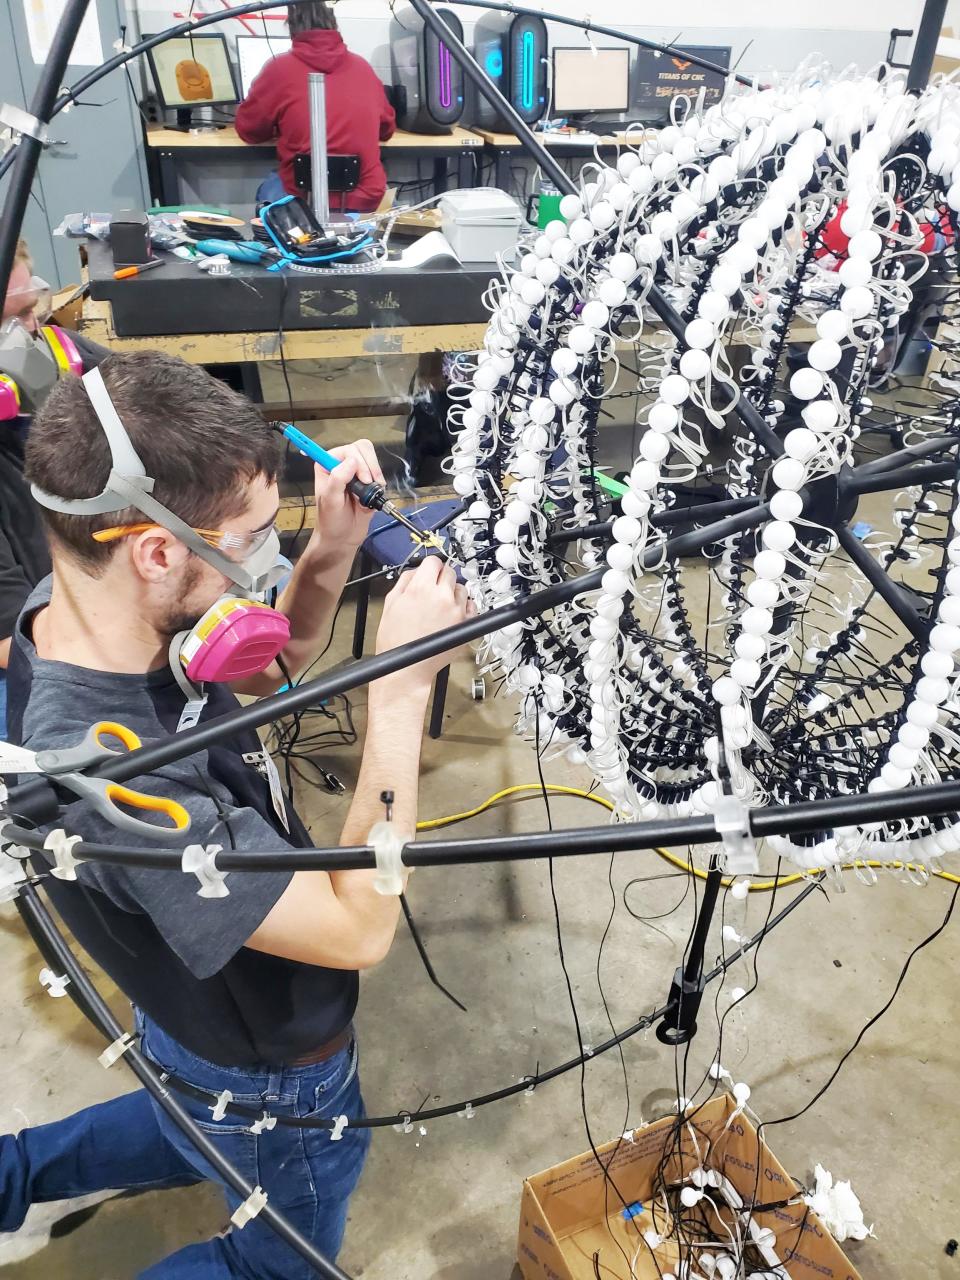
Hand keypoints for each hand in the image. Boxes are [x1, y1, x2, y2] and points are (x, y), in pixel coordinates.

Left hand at [312, 439, 384, 550]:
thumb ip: (338, 478)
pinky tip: (372, 497)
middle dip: (370, 467)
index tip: (363, 480)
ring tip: (370, 493)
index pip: (348, 450)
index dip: (358, 462)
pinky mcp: (367, 483)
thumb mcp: (330, 500)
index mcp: (327, 464)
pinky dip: (379, 484)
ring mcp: (356, 473)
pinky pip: (378, 474)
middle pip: (362, 449)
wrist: (342, 539)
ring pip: (372, 459)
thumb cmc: (331, 521)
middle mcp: (341, 465)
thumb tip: (353, 461)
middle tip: (370, 485)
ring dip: (376, 475)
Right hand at [374, 558, 472, 698]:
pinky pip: (472, 605)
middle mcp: (442, 597)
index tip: (428, 572)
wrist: (407, 667)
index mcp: (421, 588)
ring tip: (440, 605)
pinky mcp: (466, 624)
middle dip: (440, 578)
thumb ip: (405, 581)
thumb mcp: (390, 603)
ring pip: (462, 588)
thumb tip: (416, 570)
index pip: (434, 562)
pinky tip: (452, 613)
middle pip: (450, 572)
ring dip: (453, 592)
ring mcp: (457, 611)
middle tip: (432, 590)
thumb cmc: (396, 640)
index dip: (429, 566)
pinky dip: (464, 606)